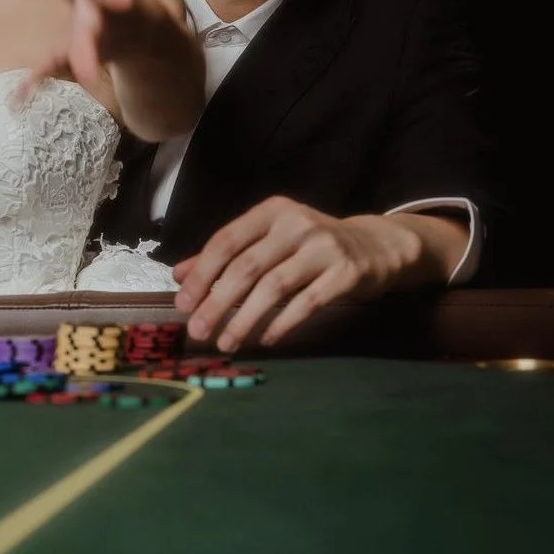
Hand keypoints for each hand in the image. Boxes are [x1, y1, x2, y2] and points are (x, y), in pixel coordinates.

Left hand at [16, 0, 134, 95]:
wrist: (146, 36)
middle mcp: (106, 6)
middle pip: (105, 4)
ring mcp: (102, 36)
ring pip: (95, 43)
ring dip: (88, 53)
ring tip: (84, 71)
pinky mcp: (88, 59)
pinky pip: (64, 70)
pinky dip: (40, 79)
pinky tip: (20, 94)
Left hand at [172, 197, 424, 351]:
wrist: (373, 246)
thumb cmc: (310, 245)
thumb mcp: (269, 240)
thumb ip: (226, 255)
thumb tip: (180, 275)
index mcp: (271, 212)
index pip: (226, 241)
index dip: (201, 274)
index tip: (182, 303)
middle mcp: (296, 224)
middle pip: (246, 267)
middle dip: (217, 303)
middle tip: (197, 331)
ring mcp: (323, 247)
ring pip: (273, 288)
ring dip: (244, 319)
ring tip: (225, 342)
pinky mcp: (345, 273)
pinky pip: (306, 303)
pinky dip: (281, 324)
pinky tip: (263, 339)